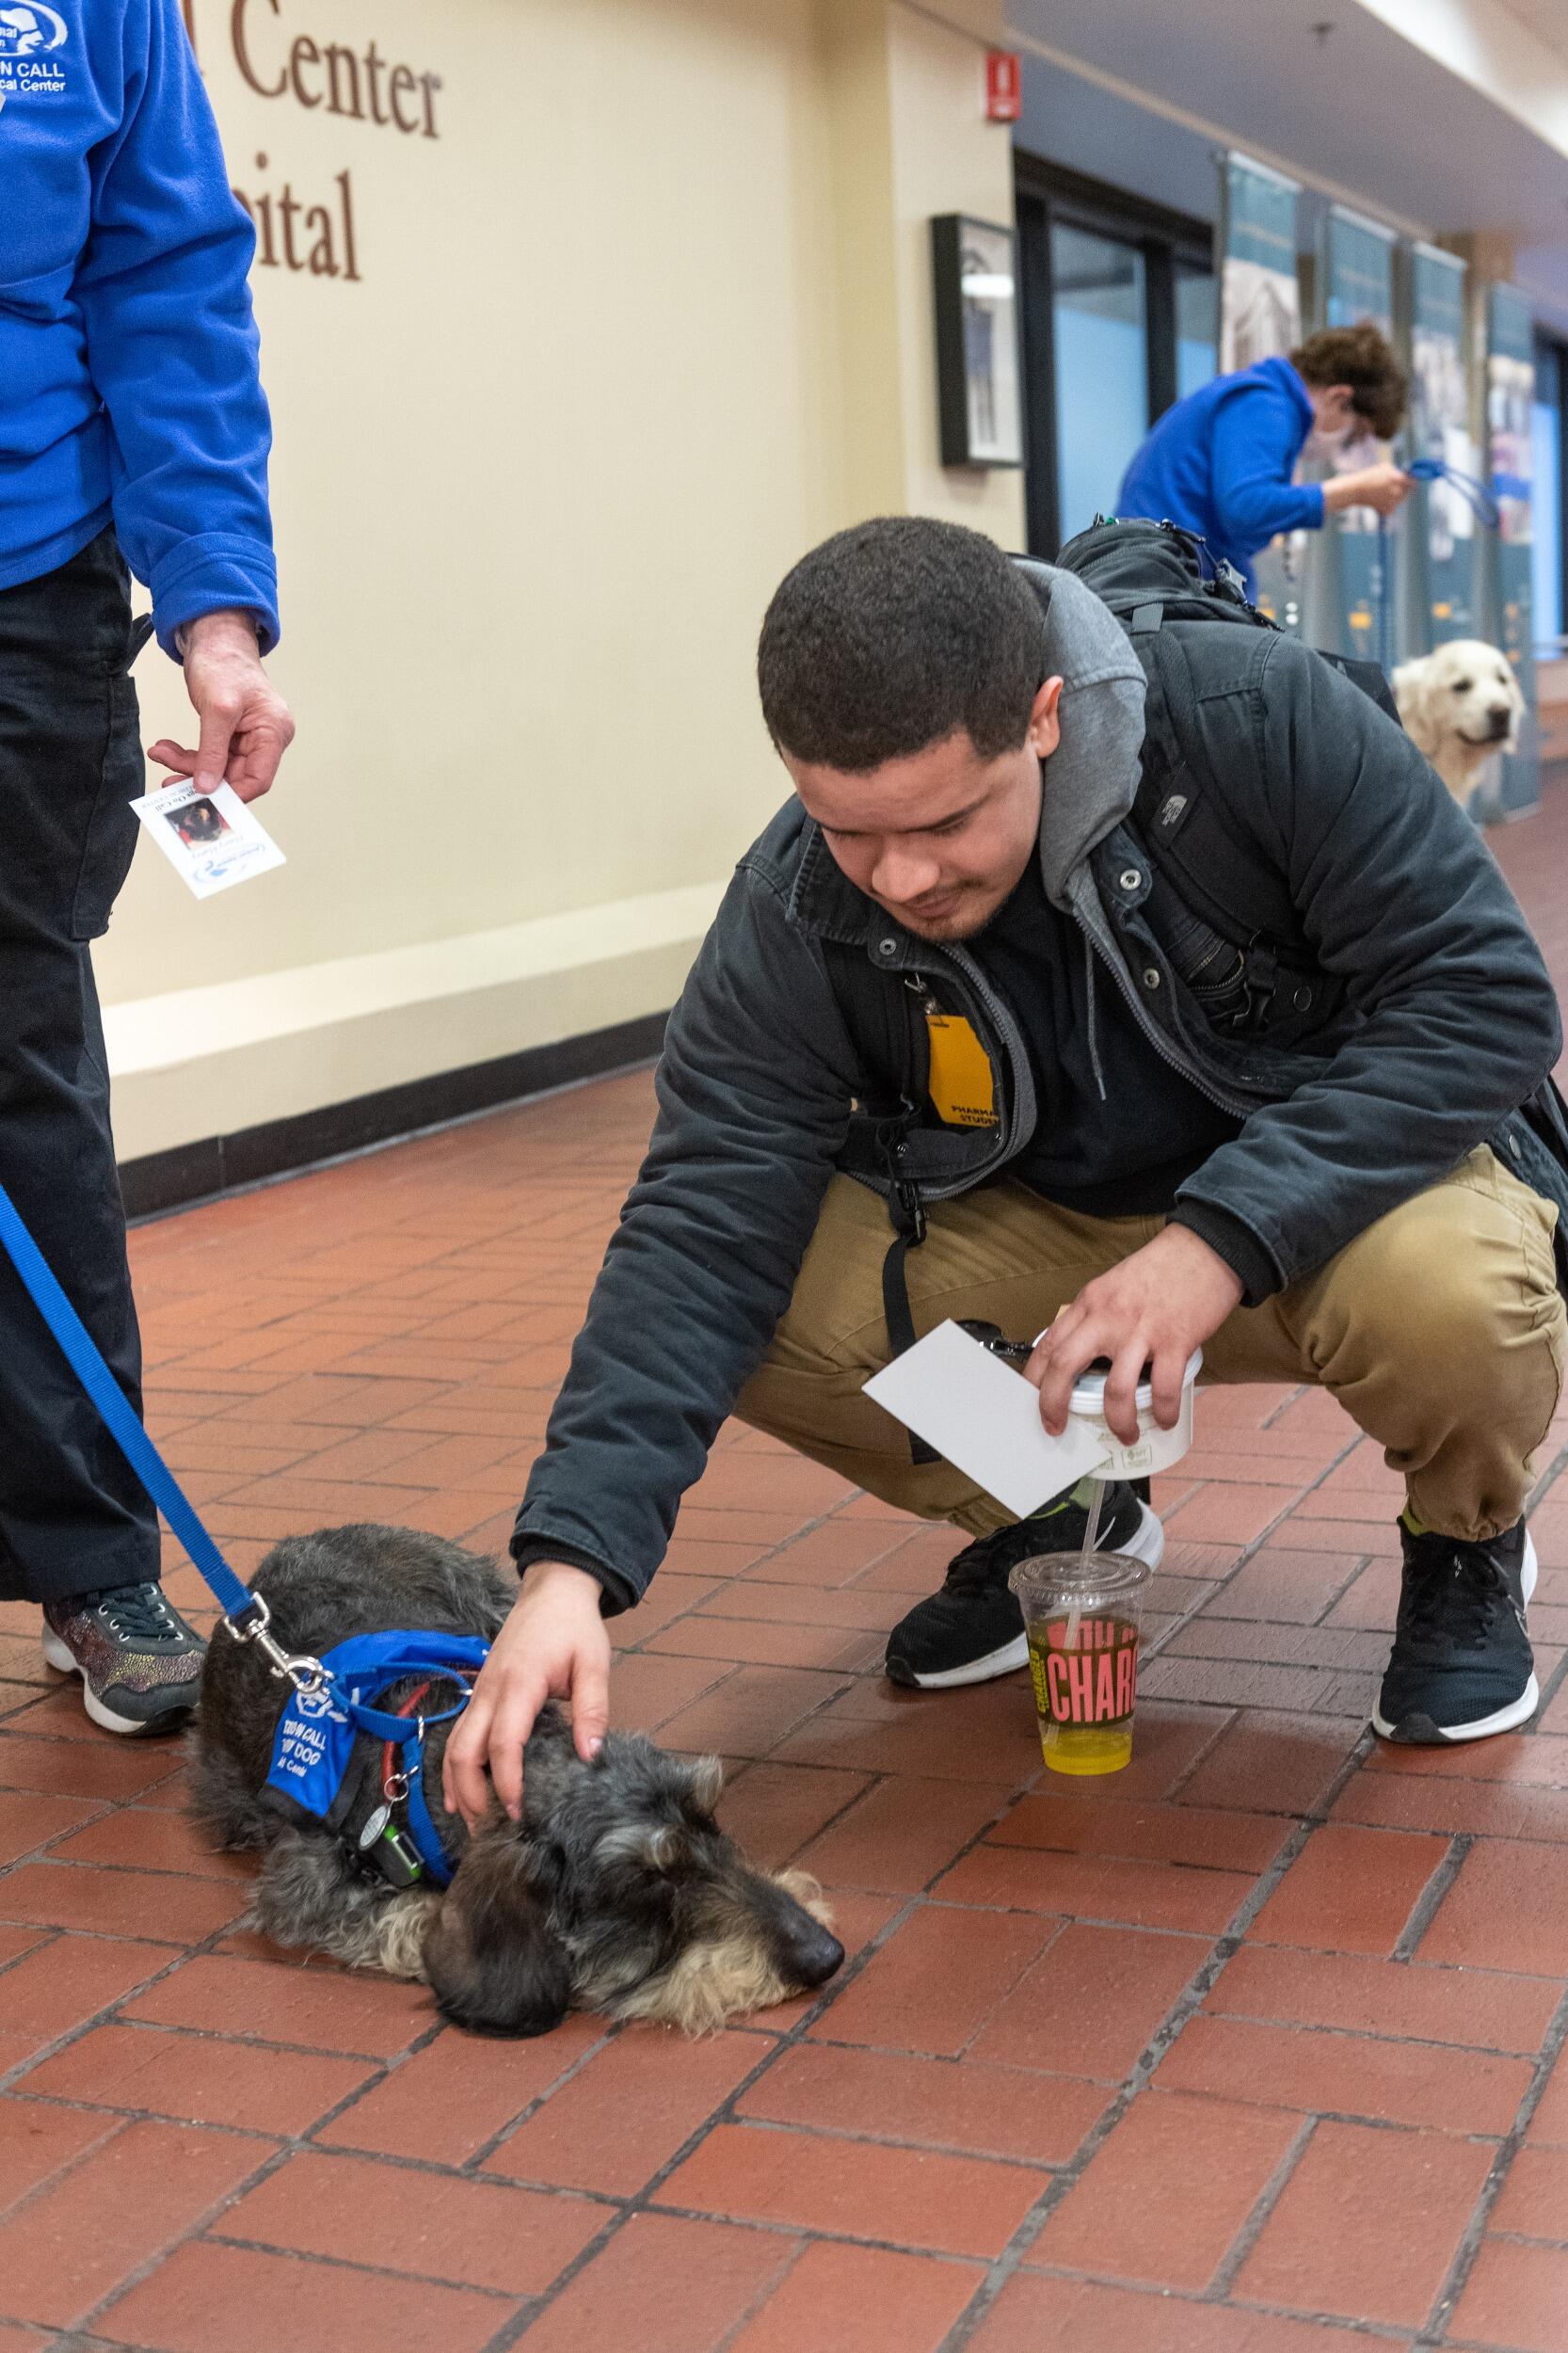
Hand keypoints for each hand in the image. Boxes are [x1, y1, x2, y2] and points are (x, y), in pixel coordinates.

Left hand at [148, 609, 294, 802]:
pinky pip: (210, 755)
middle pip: (235, 776)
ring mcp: (248, 737)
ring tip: (161, 755)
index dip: (232, 794)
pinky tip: (166, 749)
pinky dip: (187, 755)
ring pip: (218, 768)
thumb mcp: (217, 708)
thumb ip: (212, 751)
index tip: (203, 800)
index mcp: (274, 732)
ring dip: (187, 765)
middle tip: (170, 782)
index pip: (258, 778)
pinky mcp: (230, 734)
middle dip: (200, 778)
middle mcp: (265, 738)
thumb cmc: (224, 662)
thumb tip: (206, 787)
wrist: (214, 637)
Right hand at [442, 1560, 610, 1829]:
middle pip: (463, 1750)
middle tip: (488, 1830)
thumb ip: (592, 1710)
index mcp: (520, 1683)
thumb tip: (589, 1756)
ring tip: (472, 1821)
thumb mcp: (594, 1664)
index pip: (503, 1742)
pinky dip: (456, 1766)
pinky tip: (461, 1791)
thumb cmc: (575, 1626)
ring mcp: (480, 1690)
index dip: (505, 1781)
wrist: (553, 1589)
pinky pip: (459, 1733)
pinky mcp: (480, 1692)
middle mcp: (490, 1690)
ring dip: (457, 1785)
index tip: (515, 1812)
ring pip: (453, 1745)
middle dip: (471, 1794)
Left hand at [1027, 1224, 1242, 1445]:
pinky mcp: (1175, 1341)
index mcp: (1090, 1303)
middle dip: (1053, 1405)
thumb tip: (1085, 1353)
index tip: (1032, 1399)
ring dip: (1118, 1422)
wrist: (1206, 1249)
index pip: (1049, 1344)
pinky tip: (1164, 1420)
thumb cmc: (1162, 1268)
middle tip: (1056, 1427)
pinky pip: (1165, 1389)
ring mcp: (1141, 1331)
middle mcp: (1108, 1317)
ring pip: (1116, 1390)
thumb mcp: (1113, 1285)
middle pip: (1065, 1367)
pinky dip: (1163, 1412)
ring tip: (1125, 1435)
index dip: (1034, 1378)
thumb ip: (1096, 1316)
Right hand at [1324, 462, 1413, 519]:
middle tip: (1392, 487)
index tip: (1410, 481)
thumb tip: (1408, 473)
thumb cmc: (1370, 476)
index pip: (1413, 481)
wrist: (1356, 490)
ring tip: (1383, 493)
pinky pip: (1392, 508)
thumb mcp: (1385, 467)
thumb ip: (1398, 471)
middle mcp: (1397, 491)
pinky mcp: (1387, 510)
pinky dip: (1388, 505)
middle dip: (1403, 490)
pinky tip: (1379, 500)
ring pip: (1400, 500)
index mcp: (1399, 479)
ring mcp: (1393, 501)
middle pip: (1407, 492)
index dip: (1412, 481)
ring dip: (1395, 498)